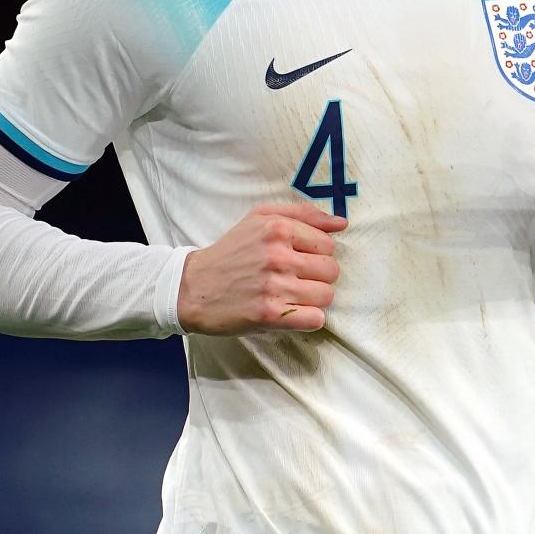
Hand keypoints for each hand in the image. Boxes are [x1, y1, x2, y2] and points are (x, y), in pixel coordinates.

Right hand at [177, 203, 346, 334]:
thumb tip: (342, 223)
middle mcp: (277, 256)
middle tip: (294, 279)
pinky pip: (315, 319)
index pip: (328, 244)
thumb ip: (303, 214)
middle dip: (317, 276)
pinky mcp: (270, 315)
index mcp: (277, 228)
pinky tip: (292, 312)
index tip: (296, 259)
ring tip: (292, 295)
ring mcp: (274, 286)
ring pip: (326, 295)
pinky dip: (308, 318)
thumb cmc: (231, 251)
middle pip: (331, 270)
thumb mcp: (259, 218)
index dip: (315, 254)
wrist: (193, 287)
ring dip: (313, 298)